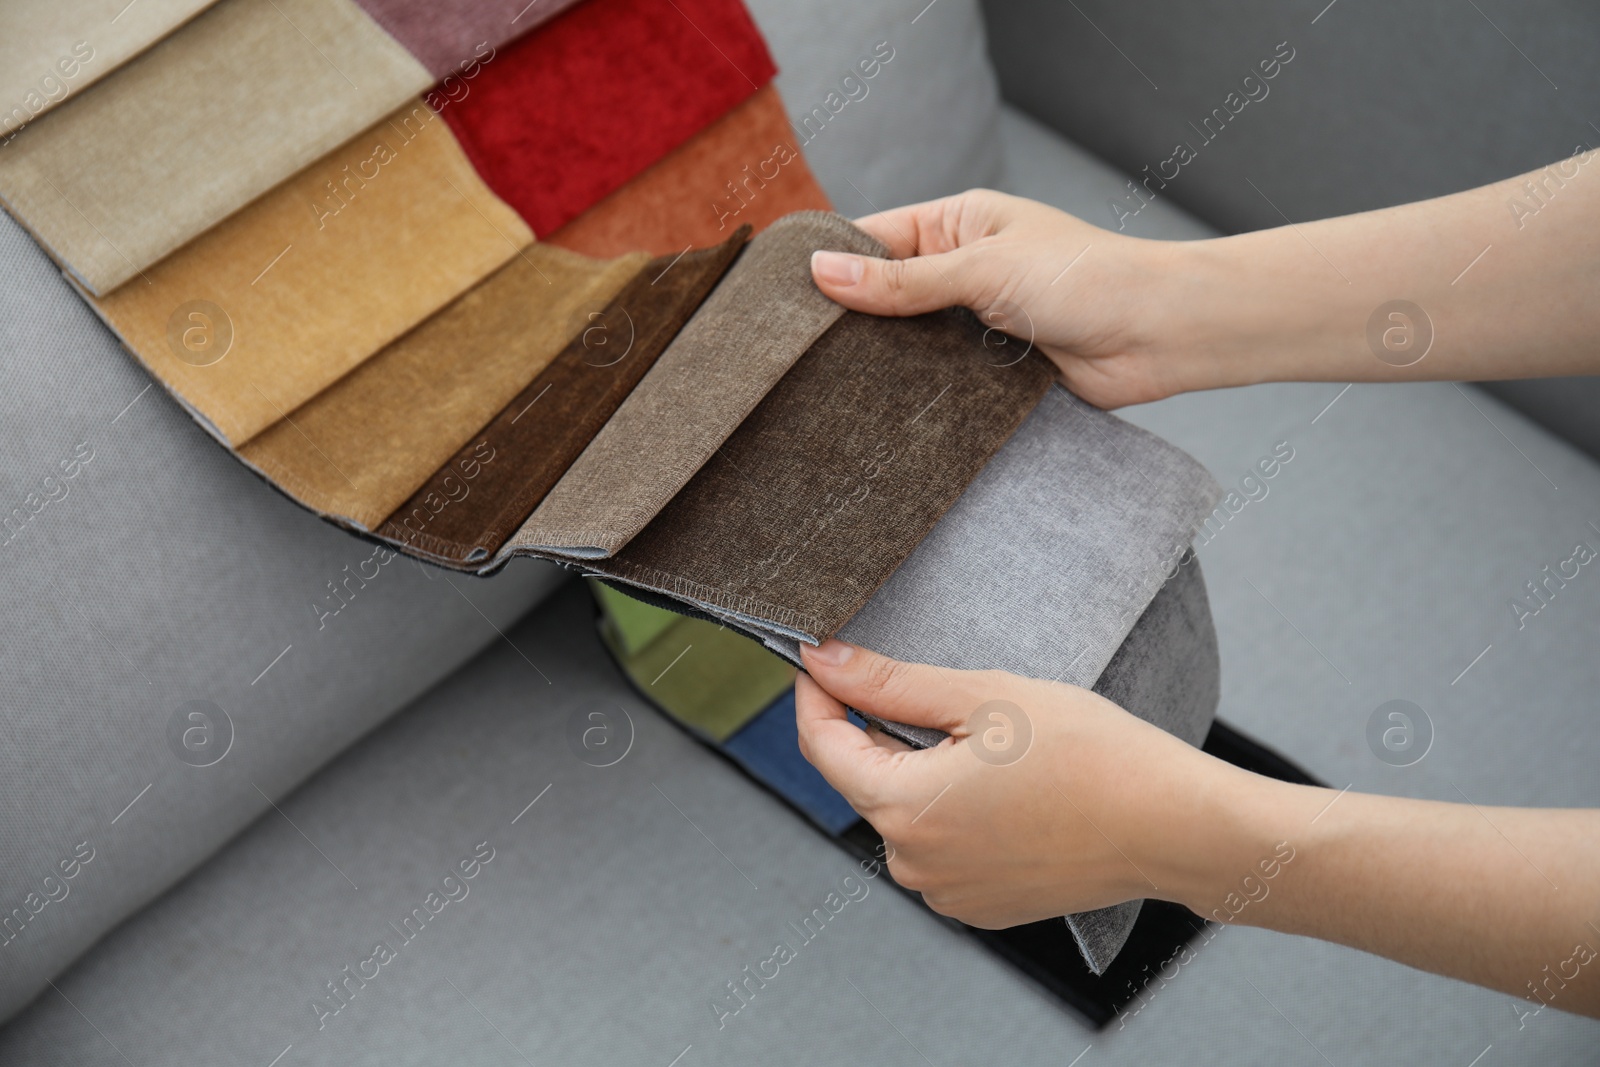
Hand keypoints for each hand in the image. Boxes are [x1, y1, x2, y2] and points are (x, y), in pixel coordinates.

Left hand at [794, 639, 1243, 927]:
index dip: (817, 692)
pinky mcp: (979, 906)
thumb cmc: (1090, 756)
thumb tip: (822, 660)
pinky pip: (940, 846)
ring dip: (923, 771)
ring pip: (904, 812)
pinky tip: (1007, 787)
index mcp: (905, 810)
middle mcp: (913, 864)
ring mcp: (946, 893)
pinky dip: (954, 810)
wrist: (1170, 825)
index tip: (827, 656)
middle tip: (945, 694)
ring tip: (993, 745)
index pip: (821, 744)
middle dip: (884, 730)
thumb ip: (889, 682)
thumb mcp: (982, 698)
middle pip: (864, 778)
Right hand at [812, 170, 1599, 398]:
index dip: (829, 265)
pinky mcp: (990, 372)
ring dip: (881, 365)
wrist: (1162, 336)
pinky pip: (938, 382)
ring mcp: (975, 323)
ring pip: (908, 344)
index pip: (874, 238)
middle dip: (848, 323)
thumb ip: (903, 281)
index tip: (778, 300)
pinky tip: (877, 416)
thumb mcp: (983, 268)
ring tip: (823, 391)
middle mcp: (963, 270)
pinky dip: (914, 396)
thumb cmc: (1089, 278)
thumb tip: (822, 272)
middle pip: (884, 295)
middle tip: (791, 358)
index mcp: (958, 223)